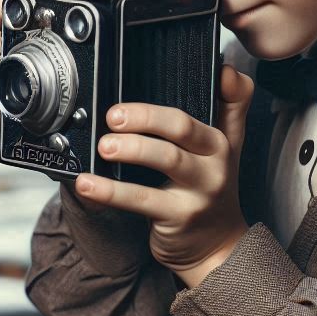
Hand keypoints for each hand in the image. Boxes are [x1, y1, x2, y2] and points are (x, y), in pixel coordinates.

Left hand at [74, 63, 254, 286]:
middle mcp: (215, 161)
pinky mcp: (178, 217)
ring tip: (104, 146)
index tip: (187, 69)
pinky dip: (110, 191)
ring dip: (131, 149)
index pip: (224, 102)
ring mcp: (199, 190)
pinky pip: (140, 199)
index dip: (221, 84)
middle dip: (147, 116)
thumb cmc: (210, 188)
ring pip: (166, 159)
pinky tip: (87, 184)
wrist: (216, 247)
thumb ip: (229, 106)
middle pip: (183, 127)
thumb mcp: (227, 147)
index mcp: (220, 139)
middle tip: (114, 116)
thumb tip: (226, 68)